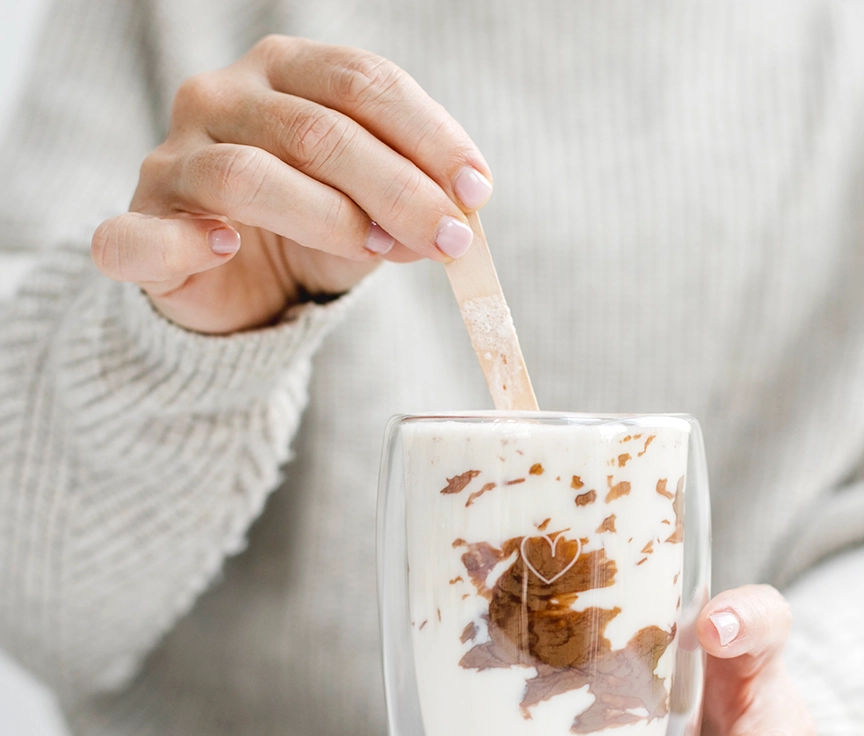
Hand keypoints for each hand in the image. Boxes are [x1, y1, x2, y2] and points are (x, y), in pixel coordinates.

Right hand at [91, 36, 492, 332]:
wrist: (236, 288)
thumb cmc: (310, 232)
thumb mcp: (370, 211)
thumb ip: (406, 205)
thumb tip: (457, 224)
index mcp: (284, 73)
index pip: (363, 83)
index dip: (429, 136)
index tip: (477, 191)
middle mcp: (221, 98)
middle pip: (318, 130)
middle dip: (398, 188)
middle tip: (450, 239)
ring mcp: (174, 159)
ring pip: (249, 176)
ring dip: (329, 219)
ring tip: (379, 252)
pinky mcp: (141, 223)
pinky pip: (147, 233)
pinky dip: (190, 243)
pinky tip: (231, 249)